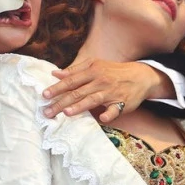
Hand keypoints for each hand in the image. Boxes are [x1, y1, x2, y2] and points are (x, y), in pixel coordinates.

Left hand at [42, 59, 174, 121]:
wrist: (140, 76)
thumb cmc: (113, 72)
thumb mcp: (95, 65)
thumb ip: (75, 70)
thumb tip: (55, 73)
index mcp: (93, 71)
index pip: (72, 80)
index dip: (57, 88)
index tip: (44, 95)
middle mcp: (101, 81)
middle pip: (78, 92)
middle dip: (61, 102)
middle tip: (47, 111)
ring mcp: (112, 93)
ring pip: (93, 100)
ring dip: (80, 106)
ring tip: (66, 112)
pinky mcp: (122, 103)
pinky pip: (116, 109)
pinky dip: (109, 114)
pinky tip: (102, 118)